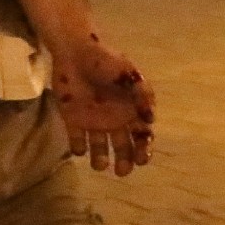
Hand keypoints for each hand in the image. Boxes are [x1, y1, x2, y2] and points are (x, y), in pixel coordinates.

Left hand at [56, 42, 154, 176]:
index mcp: (130, 110)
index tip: (142, 160)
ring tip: (100, 164)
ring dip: (100, 159)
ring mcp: (93, 121)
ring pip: (99, 147)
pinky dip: (78, 147)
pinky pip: (76, 139)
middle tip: (122, 172)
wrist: (75, 51)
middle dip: (124, 161)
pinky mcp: (73, 119)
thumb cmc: (106, 62)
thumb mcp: (129, 75)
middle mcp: (113, 119)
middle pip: (122, 147)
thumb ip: (142, 95)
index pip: (141, 136)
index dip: (144, 150)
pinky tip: (81, 148)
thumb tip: (151, 119)